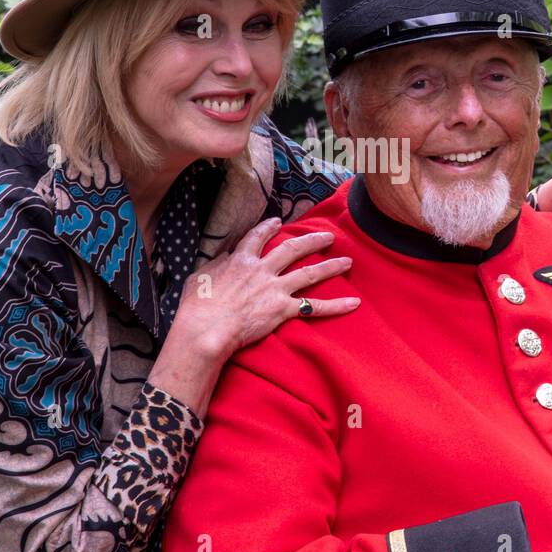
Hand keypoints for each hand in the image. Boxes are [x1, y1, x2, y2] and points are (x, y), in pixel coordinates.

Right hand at [170, 216, 360, 361]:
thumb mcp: (200, 276)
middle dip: (312, 241)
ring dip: (331, 267)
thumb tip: (224, 257)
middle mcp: (263, 270)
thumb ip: (215, 264)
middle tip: (328, 237)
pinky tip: (354, 303)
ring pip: (310, 274)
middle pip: (293, 249)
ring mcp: (275, 289)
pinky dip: (336, 306)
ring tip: (348, 262)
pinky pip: (315, 307)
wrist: (206, 329)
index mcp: (240, 260)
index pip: (258, 237)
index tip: (278, 222)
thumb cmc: (197, 306)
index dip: (269, 227)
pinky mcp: (283, 309)